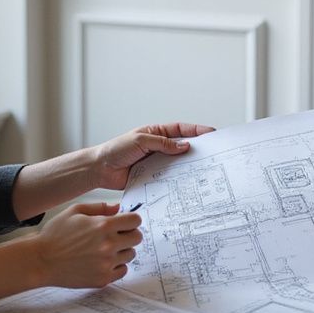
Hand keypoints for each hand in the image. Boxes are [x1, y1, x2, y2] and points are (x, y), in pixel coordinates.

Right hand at [30, 202, 143, 288]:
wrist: (41, 260)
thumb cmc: (56, 234)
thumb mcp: (75, 211)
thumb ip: (100, 207)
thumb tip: (118, 208)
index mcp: (103, 226)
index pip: (135, 221)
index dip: (131, 220)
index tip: (124, 223)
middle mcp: (108, 245)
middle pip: (137, 238)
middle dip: (129, 234)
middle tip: (116, 235)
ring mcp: (106, 264)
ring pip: (130, 255)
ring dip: (122, 250)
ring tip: (105, 249)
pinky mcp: (102, 279)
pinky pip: (122, 271)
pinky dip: (116, 266)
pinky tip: (103, 261)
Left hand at [90, 123, 214, 190]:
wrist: (100, 170)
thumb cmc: (116, 150)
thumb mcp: (140, 141)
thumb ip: (162, 143)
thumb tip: (184, 145)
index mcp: (156, 133)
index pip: (180, 129)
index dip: (196, 130)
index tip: (211, 132)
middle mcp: (158, 147)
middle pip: (182, 146)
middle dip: (197, 149)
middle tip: (213, 153)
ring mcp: (156, 162)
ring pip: (177, 163)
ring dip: (188, 166)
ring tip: (202, 169)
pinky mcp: (153, 176)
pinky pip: (168, 177)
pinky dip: (177, 179)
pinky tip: (185, 182)